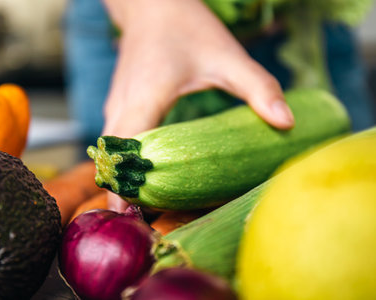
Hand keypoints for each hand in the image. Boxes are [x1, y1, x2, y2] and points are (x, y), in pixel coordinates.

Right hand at [102, 0, 293, 210]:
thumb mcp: (227, 57)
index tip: (134, 217)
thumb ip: (257, 88)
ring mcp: (116, 105)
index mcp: (145, 99)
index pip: (124, 153)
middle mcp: (122, 106)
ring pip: (109, 151)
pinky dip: (123, 160)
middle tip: (144, 218)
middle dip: (123, 190)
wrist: (153, 5)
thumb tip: (286, 123)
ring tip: (143, 201)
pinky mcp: (118, 104)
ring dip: (122, 176)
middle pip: (112, 160)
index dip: (124, 187)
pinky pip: (114, 140)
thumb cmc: (186, 27)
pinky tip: (143, 170)